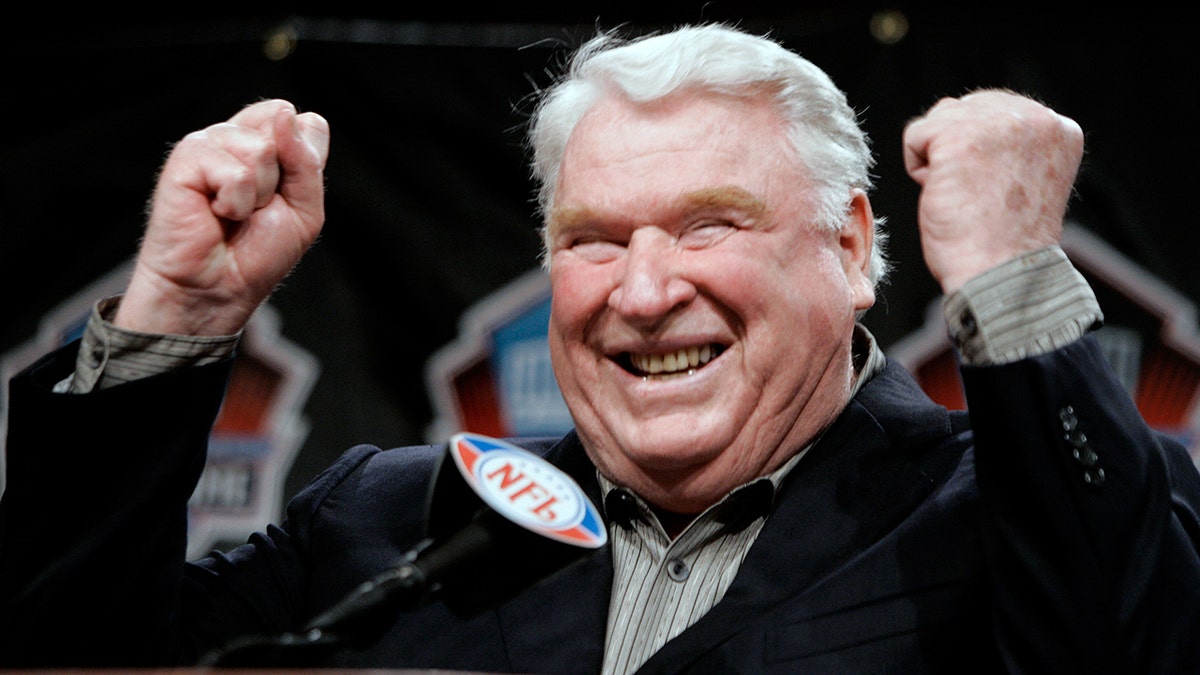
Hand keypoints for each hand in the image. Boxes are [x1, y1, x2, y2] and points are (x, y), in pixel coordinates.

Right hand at [115, 99, 329, 335]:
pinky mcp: (186, 157)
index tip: (285, 196)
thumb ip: (307, 161)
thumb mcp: (306, 209)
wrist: (219, 287)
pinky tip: (215, 214)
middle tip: (257, 209)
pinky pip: (235, 172)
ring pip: (261, 149)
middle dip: (282, 179)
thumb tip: (286, 113)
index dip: (304, 160)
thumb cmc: (257, 252)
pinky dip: (234, 203)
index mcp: (267, 143)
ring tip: (234, 213)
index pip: (304, 122)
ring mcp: (211, 143)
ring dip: (257, 195)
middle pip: (283, 124)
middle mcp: (238, 137)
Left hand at [902, 89, 1083, 293]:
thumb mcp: (1024, 176)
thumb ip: (1008, 143)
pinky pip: (915, 135)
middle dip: (955, 151)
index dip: (979, 152)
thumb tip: (959, 113)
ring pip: (939, 119)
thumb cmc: (1004, 241)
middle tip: (976, 195)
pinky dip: (918, 168)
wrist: (1001, 275)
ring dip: (937, 158)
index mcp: (1058, 127)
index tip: (994, 190)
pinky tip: (944, 193)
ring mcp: (998, 123)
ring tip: (962, 193)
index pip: (996, 110)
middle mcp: (1036, 116)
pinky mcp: (959, 137)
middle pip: (964, 108)